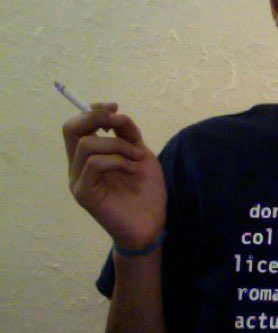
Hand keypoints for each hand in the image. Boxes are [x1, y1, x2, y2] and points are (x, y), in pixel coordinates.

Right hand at [62, 103, 166, 249]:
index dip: (94, 111)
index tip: (116, 108)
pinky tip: (133, 170)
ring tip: (137, 158)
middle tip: (120, 122)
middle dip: (96, 118)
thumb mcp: (140, 155)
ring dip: (118, 145)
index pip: (78, 126)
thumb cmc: (146, 192)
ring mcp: (78, 180)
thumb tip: (116, 113)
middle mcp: (78, 167)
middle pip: (71, 129)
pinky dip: (118, 161)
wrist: (152, 224)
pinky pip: (94, 164)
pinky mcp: (83, 194)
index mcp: (89, 157)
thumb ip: (127, 135)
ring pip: (86, 144)